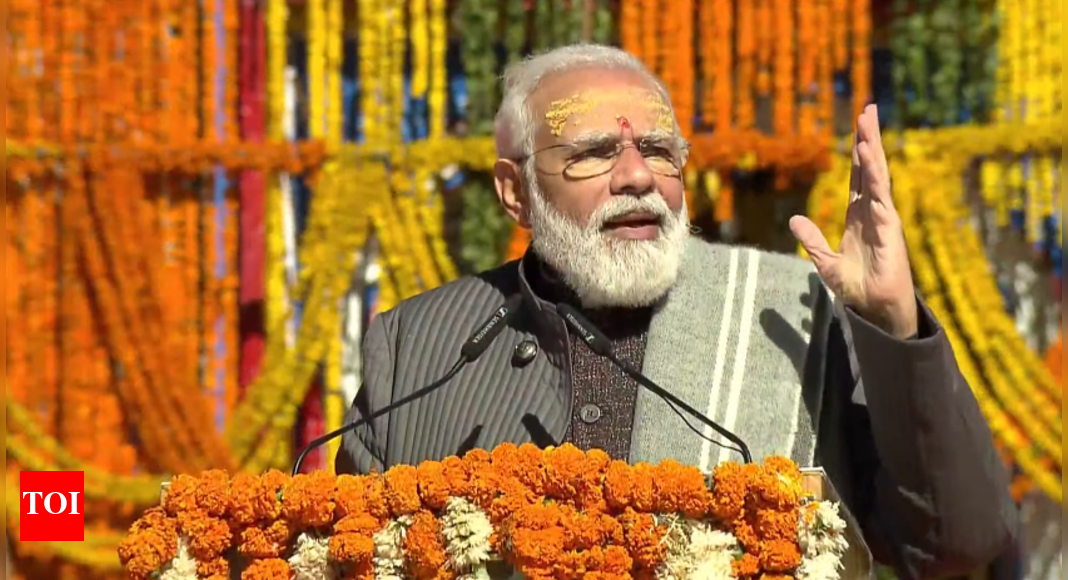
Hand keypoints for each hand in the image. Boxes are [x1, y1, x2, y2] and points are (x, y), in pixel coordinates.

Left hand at [789, 104, 918, 338]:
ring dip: (872, 146)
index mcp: (858, 216)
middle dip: (868, 138)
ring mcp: (883, 216)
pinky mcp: (889, 226)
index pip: (858, 177)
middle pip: (870, 167)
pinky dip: (874, 172)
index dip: (857, 153)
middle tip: (868, 108)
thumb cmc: (857, 288)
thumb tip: (795, 219)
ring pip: (877, 174)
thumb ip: (812, 240)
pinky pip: (880, 193)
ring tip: (868, 119)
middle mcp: (872, 211)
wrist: (874, 310)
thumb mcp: (825, 261)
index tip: (857, 129)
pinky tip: (868, 152)